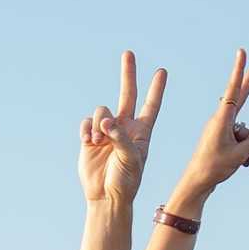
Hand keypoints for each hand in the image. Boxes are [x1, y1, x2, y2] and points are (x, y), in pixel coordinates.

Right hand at [79, 49, 166, 206]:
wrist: (105, 196)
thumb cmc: (126, 181)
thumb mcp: (131, 159)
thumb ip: (120, 137)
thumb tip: (104, 121)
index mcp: (141, 132)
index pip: (151, 105)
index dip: (156, 89)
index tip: (162, 72)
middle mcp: (124, 127)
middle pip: (127, 94)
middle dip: (128, 74)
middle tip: (129, 53)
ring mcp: (106, 131)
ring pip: (101, 110)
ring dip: (98, 123)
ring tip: (99, 140)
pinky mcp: (89, 137)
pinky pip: (86, 122)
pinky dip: (86, 129)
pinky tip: (88, 141)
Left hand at [163, 47, 248, 212]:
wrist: (197, 184)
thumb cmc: (214, 168)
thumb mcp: (240, 154)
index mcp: (222, 120)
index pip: (233, 90)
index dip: (239, 71)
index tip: (242, 53)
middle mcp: (222, 121)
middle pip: (241, 98)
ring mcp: (223, 131)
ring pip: (246, 133)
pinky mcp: (224, 141)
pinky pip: (242, 142)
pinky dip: (248, 154)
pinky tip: (248, 167)